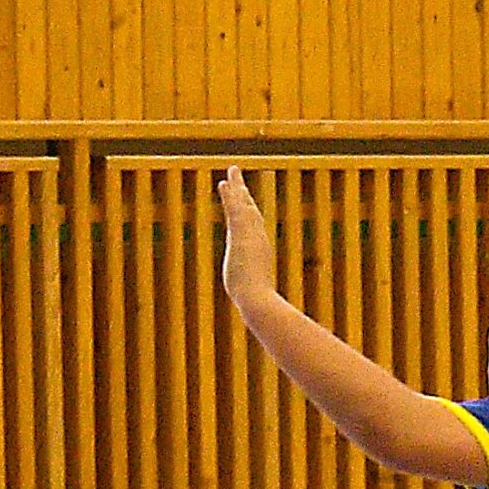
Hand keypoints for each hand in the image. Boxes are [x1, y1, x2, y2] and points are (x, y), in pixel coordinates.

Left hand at [216, 166, 277, 305]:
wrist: (257, 301)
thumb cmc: (259, 305)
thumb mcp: (256, 299)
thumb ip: (257, 300)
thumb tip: (263, 315)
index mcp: (256, 254)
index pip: (252, 229)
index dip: (248, 213)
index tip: (244, 201)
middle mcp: (256, 241)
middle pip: (249, 212)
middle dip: (242, 195)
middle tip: (236, 178)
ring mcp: (249, 236)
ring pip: (242, 207)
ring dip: (237, 189)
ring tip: (231, 173)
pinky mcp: (241, 234)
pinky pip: (234, 209)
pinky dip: (231, 195)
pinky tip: (226, 183)